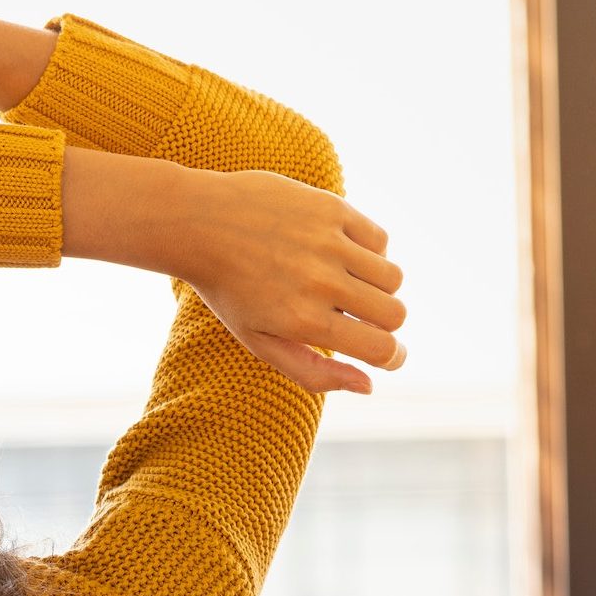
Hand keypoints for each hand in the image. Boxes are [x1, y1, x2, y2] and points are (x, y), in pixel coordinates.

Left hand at [173, 167, 406, 393]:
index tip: (389, 356)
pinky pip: (380, 240)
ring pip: (393, 278)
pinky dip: (369, 252)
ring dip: (378, 288)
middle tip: (357, 318)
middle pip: (395, 314)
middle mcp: (321, 283)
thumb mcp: (260, 342)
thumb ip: (313, 371)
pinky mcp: (333, 209)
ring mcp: (329, 243)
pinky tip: (338, 255)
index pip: (380, 348)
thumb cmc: (230, 292)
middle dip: (383, 324)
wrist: (200, 224)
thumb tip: (369, 386)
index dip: (392, 357)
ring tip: (345, 286)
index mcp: (302, 322)